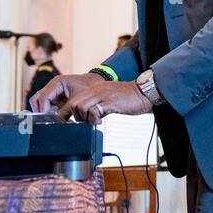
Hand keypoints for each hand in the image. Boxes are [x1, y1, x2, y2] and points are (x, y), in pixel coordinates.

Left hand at [29, 74, 152, 122]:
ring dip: (83, 118)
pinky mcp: (110, 101)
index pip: (74, 99)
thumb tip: (89, 119)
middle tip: (82, 124)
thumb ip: (98, 107)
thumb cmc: (129, 98)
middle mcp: (96, 90)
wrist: (144, 91)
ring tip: (92, 122)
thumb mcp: (109, 101)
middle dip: (74, 116)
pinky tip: (100, 122)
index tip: (68, 122)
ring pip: (80, 106)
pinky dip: (94, 119)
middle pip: (73, 103)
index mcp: (95, 89)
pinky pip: (94, 110)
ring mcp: (102, 95)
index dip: (68, 112)